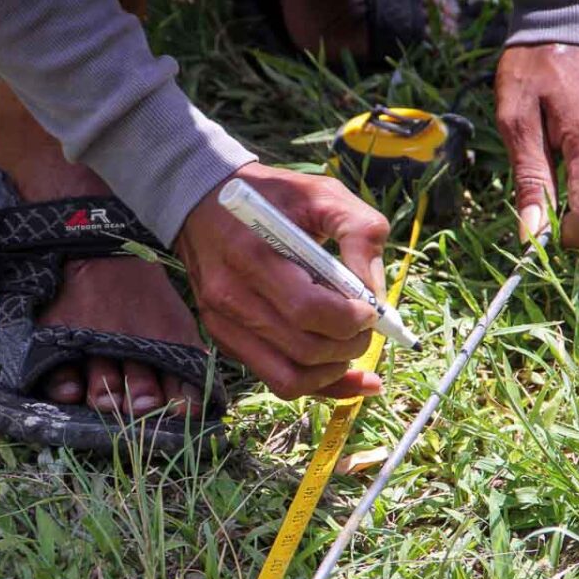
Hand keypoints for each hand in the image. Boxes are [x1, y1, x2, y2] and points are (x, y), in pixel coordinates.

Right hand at [174, 162, 389, 399]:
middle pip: (303, 350)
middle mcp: (230, 297)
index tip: (370, 308)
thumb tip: (375, 291)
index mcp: (252, 255)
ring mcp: (222, 324)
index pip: (308, 310)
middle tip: (367, 326)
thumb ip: (359, 232)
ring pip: (289, 378)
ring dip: (333, 372)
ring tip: (352, 347)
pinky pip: (275, 379)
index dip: (351, 319)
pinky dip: (316, 384)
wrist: (203, 201)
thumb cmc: (270, 196)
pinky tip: (347, 376)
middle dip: (350, 346)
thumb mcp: (322, 194)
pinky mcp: (224, 339)